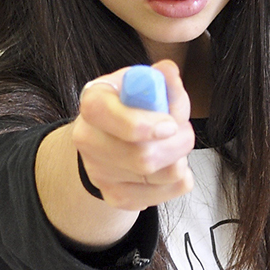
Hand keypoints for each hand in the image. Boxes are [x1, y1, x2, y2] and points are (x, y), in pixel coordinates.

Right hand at [71, 60, 196, 212]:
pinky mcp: (115, 197)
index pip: (107, 115)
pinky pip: (166, 193)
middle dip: (178, 142)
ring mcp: (99, 173)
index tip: (170, 124)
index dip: (144, 124)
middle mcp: (87, 140)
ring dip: (181, 158)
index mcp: (92, 103)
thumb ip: (161, 80)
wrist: (109, 138)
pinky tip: (168, 164)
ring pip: (161, 176)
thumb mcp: (145, 85)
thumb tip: (169, 72)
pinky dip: (179, 178)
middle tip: (182, 130)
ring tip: (173, 145)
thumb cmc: (131, 106)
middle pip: (142, 157)